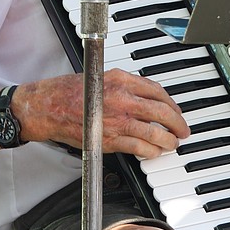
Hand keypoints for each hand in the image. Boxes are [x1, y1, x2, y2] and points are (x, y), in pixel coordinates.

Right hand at [15, 70, 189, 157]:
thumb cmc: (69, 92)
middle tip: (183, 130)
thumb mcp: (100, 77)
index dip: (171, 104)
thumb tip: (146, 96)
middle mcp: (122, 98)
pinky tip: (154, 152)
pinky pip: (138, 147)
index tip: (175, 111)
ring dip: (168, 140)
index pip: (157, 91)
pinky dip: (150, 151)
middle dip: (177, 123)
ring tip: (172, 143)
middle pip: (161, 112)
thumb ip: (125, 86)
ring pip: (154, 132)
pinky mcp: (110, 139)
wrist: (47, 107)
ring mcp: (116, 120)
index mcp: (121, 80)